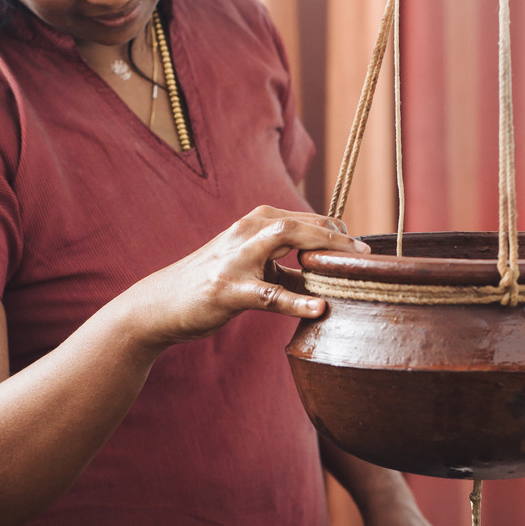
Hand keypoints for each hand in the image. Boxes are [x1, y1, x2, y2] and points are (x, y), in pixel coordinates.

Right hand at [128, 206, 367, 349]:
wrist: (158, 306)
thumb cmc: (208, 285)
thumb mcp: (246, 266)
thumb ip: (279, 264)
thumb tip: (322, 271)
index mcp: (251, 225)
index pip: (301, 217)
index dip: (334, 228)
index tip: (359, 246)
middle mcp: (244, 233)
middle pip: (298, 221)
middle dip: (335, 233)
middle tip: (365, 252)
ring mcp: (234, 260)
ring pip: (284, 239)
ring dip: (322, 248)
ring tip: (352, 264)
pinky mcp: (227, 290)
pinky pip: (268, 294)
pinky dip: (296, 301)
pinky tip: (319, 308)